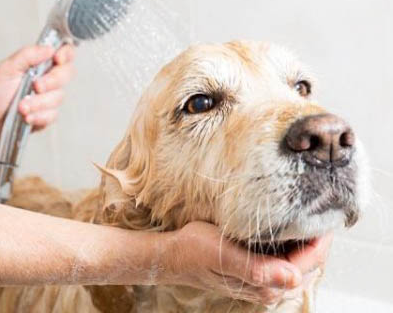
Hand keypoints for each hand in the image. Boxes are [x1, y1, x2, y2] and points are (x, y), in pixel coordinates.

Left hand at [0, 44, 75, 136]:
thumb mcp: (8, 67)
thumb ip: (28, 55)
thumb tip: (49, 48)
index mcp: (42, 63)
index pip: (65, 53)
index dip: (66, 54)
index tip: (57, 59)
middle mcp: (50, 79)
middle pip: (67, 74)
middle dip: (51, 81)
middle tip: (35, 86)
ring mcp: (50, 98)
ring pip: (58, 97)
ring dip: (39, 103)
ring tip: (21, 106)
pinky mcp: (47, 115)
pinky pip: (52, 115)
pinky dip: (38, 116)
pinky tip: (26, 116)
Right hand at [158, 222, 331, 305]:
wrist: (173, 255)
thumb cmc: (194, 250)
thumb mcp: (223, 254)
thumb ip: (258, 269)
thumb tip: (293, 278)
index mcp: (263, 284)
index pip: (308, 263)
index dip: (321, 241)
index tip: (328, 217)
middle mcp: (267, 288)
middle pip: (308, 265)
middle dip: (317, 241)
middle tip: (322, 212)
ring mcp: (262, 282)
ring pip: (298, 263)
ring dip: (305, 243)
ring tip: (309, 217)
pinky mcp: (255, 274)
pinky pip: (284, 261)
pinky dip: (292, 245)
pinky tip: (288, 229)